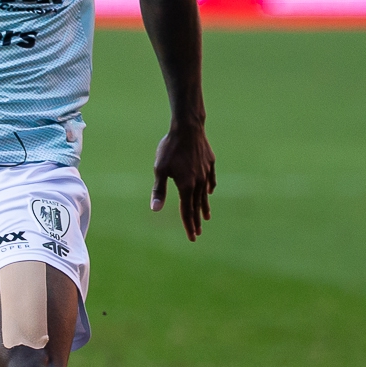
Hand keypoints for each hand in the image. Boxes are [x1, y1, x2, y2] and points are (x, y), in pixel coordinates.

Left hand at [151, 121, 214, 240]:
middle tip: (197, 233)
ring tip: (207, 217)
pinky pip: (210, 180)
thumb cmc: (170, 148)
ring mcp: (206, 173)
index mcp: (186, 186)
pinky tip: (209, 191)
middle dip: (196, 221)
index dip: (189, 225)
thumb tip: (155, 209)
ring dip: (204, 207)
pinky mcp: (210, 163)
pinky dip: (209, 188)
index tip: (192, 237)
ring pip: (205, 194)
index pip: (187, 211)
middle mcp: (198, 182)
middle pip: (197, 206)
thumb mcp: (160, 169)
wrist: (188, 128)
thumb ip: (159, 190)